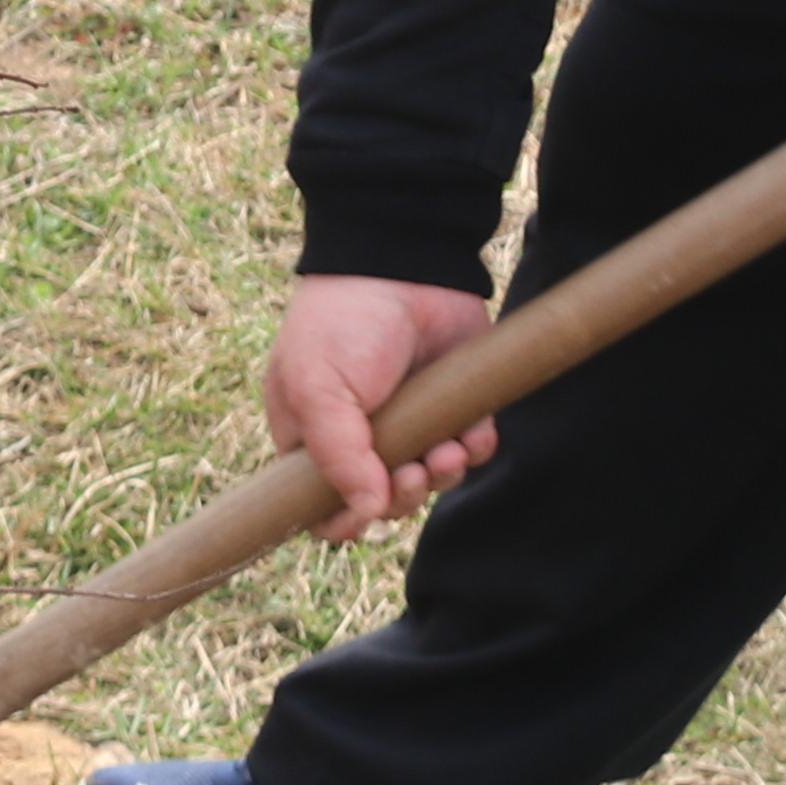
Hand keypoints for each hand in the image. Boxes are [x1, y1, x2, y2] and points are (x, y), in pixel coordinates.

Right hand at [268, 275, 502, 540]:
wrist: (404, 264)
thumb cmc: (343, 323)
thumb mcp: (317, 387)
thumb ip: (335, 456)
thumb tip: (366, 514)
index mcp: (311, 433)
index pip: (318, 502)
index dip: (341, 520)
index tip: (363, 515)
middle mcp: (360, 435)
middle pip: (381, 501)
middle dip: (401, 496)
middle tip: (411, 472)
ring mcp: (409, 421)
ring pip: (429, 480)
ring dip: (441, 476)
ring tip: (447, 449)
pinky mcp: (452, 405)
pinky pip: (469, 450)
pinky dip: (474, 449)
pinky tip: (471, 431)